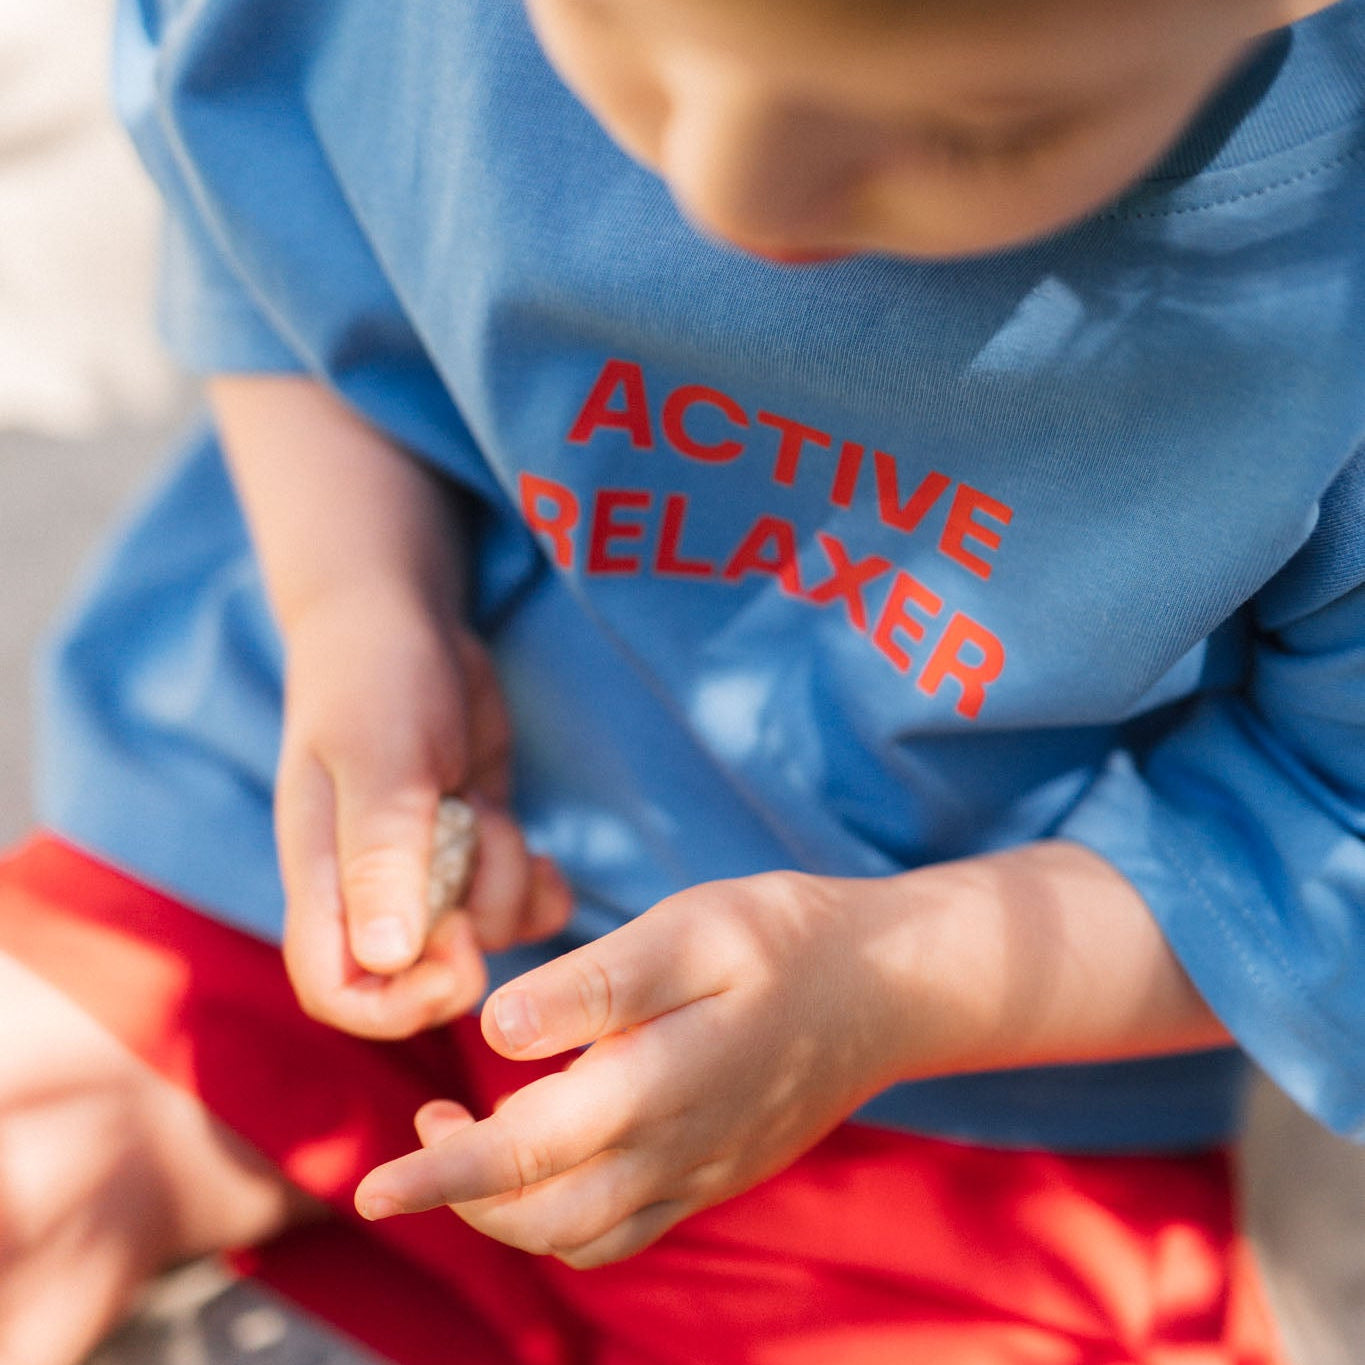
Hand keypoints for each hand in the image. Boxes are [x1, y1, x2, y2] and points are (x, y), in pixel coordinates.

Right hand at [275, 583, 571, 1038]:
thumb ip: (380, 852)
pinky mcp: (473, 843)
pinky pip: (513, 903)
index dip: (396, 1005)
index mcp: (326, 878)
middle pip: (415, 980)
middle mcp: (372, 887)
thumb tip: (386, 957)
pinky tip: (547, 859)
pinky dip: (538, 890)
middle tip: (490, 874)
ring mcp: (426, 868)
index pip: (337, 991)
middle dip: (467, 949)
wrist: (405, 621)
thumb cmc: (376, 681)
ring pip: (476, 936)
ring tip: (492, 815)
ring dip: (504, 889)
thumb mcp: (382, 759)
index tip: (455, 961)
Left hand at [353, 870, 914, 1265]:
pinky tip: (553, 1162)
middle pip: (542, 1213)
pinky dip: (567, 1220)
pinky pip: (628, 1232)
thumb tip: (499, 1029)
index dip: (440, 1173)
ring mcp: (701, 1175)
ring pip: (580, 1234)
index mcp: (659, 1085)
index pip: (525, 1154)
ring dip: (508, 1207)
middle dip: (460, 1191)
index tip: (373, 1183)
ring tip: (473, 1132)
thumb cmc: (781, 937)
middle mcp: (677, 1152)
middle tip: (423, 1118)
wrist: (888, 986)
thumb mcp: (691, 929)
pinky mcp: (718, 1176)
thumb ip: (597, 984)